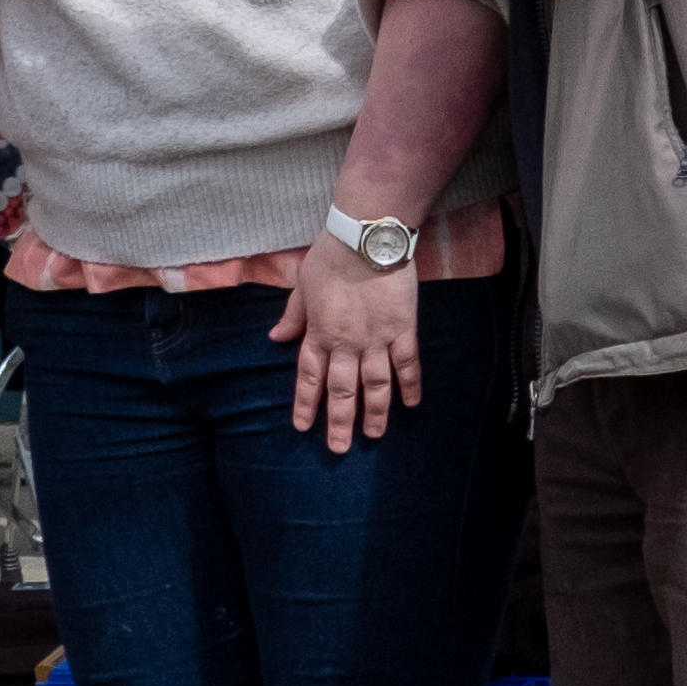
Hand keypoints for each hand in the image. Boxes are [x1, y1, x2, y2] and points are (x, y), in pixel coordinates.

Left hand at [271, 234, 424, 446]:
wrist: (366, 237)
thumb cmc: (331, 256)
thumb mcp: (303, 285)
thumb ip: (293, 315)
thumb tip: (275, 337)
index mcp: (319, 332)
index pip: (310, 377)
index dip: (306, 403)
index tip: (303, 427)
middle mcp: (347, 342)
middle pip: (342, 390)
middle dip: (339, 421)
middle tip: (338, 448)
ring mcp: (377, 338)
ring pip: (375, 384)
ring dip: (374, 412)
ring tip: (373, 436)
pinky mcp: (402, 328)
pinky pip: (407, 363)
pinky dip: (410, 384)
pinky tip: (411, 405)